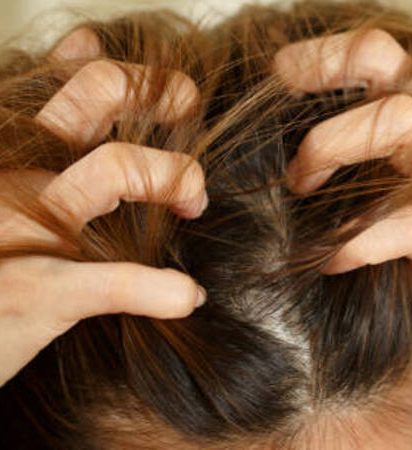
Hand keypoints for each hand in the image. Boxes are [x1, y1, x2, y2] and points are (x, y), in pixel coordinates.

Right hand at [0, 29, 206, 385]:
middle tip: (193, 124)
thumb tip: (85, 54)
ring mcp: (23, 226)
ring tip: (195, 204)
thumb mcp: (9, 185)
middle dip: (164, 97)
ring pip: (116, 167)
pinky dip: (161, 291)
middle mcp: (16, 171)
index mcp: (16, 150)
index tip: (176, 97)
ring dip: (178, 178)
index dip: (136, 76)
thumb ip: (46, 136)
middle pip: (99, 90)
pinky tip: (187, 296)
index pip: (75, 79)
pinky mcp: (33, 290)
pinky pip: (111, 282)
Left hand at [277, 29, 411, 449]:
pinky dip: (353, 241)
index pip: (382, 61)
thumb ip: (384, 180)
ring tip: (301, 185)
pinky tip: (331, 261)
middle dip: (324, 62)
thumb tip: (313, 181)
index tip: (285, 73)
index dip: (329, 54)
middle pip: (385, 61)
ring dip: (331, 145)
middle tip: (278, 84)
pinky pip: (398, 223)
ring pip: (395, 120)